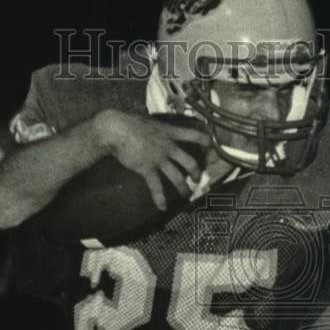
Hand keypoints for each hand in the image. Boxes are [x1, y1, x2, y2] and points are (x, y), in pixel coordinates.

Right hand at [91, 110, 209, 210]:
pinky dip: (160, 199)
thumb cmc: (128, 122)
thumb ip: (156, 127)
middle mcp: (168, 146)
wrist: (115, 130)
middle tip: (197, 178)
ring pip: (177, 177)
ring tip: (186, 194)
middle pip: (190, 162)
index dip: (206, 141)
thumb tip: (155, 127)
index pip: (193, 135)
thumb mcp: (148, 121)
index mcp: (169, 132)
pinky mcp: (147, 169)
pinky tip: (163, 207)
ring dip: (183, 188)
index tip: (213, 146)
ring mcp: (159, 159)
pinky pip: (156, 187)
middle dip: (196, 172)